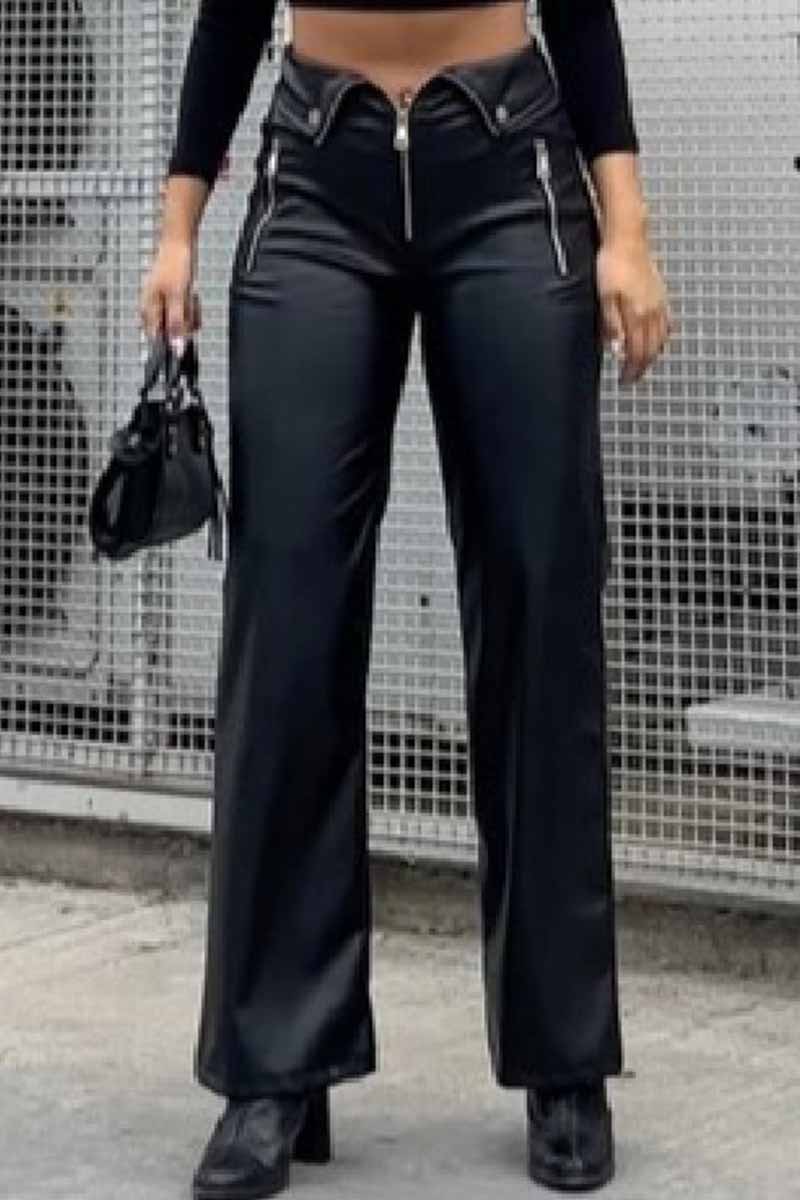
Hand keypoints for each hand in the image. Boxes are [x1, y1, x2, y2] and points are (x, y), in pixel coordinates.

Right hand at [139, 236, 201, 341]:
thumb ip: (177, 323)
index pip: (159, 341)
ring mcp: (162, 305)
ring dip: (190, 315)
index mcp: (148, 311)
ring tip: (189, 297)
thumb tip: (176, 347)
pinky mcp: (172, 301)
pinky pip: (184, 314)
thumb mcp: (178, 297)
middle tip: (188, 305)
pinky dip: (191, 308)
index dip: (174, 339)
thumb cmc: (175, 264)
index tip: (185, 330)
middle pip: (171, 333)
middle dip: (184, 323)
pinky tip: (192, 296)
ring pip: (180, 324)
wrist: (179, 243)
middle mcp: (152, 311)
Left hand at [595, 235, 674, 384]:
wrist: (628, 238)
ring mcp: (659, 303)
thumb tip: (617, 350)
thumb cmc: (612, 264)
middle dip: (642, 366)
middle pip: (651, 349)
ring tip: (643, 363)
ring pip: (661, 338)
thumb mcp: (605, 297)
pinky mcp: (661, 294)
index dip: (632, 370)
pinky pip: (666, 323)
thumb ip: (612, 326)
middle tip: (632, 378)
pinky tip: (658, 338)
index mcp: (638, 315)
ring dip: (653, 354)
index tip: (625, 380)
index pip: (637, 352)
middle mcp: (652, 312)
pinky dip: (662, 336)